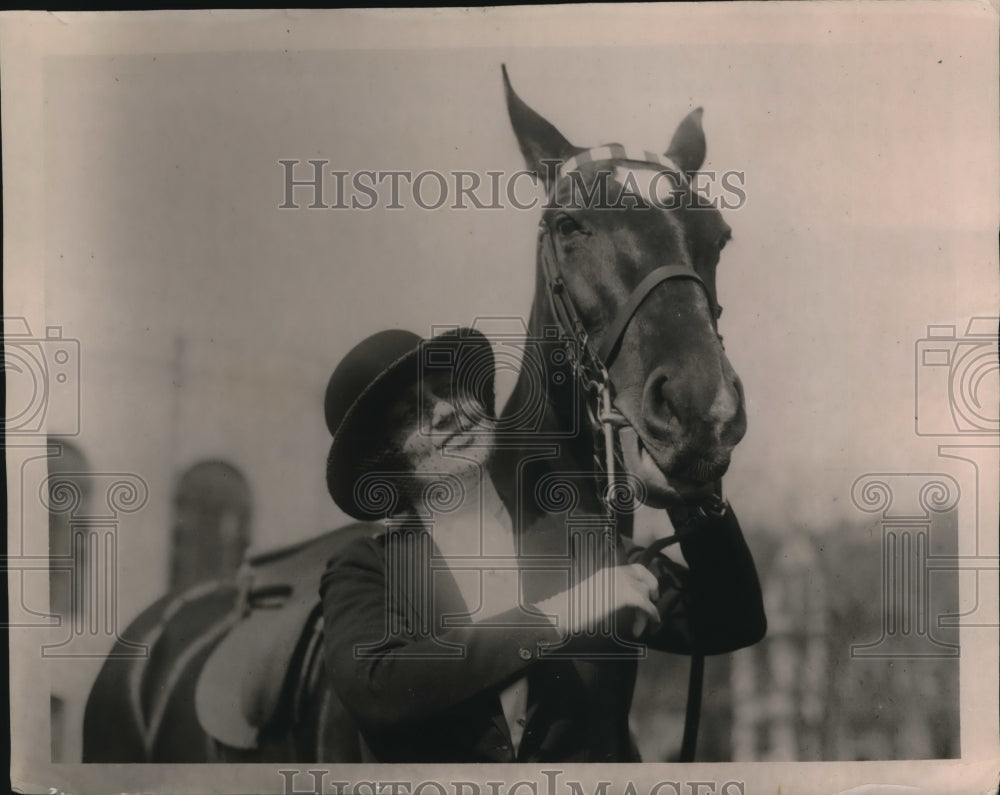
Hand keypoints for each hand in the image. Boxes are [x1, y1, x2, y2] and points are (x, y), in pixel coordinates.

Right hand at [539, 563, 660, 638]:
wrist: (563, 612)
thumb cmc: (573, 608)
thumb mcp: (595, 594)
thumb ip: (609, 593)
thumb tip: (623, 601)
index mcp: (608, 572)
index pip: (634, 568)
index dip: (645, 579)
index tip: (648, 591)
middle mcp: (616, 573)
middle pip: (644, 575)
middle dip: (653, 587)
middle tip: (654, 601)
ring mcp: (620, 582)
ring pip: (645, 592)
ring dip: (647, 610)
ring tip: (639, 627)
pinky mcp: (623, 596)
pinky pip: (645, 604)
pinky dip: (651, 613)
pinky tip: (653, 621)